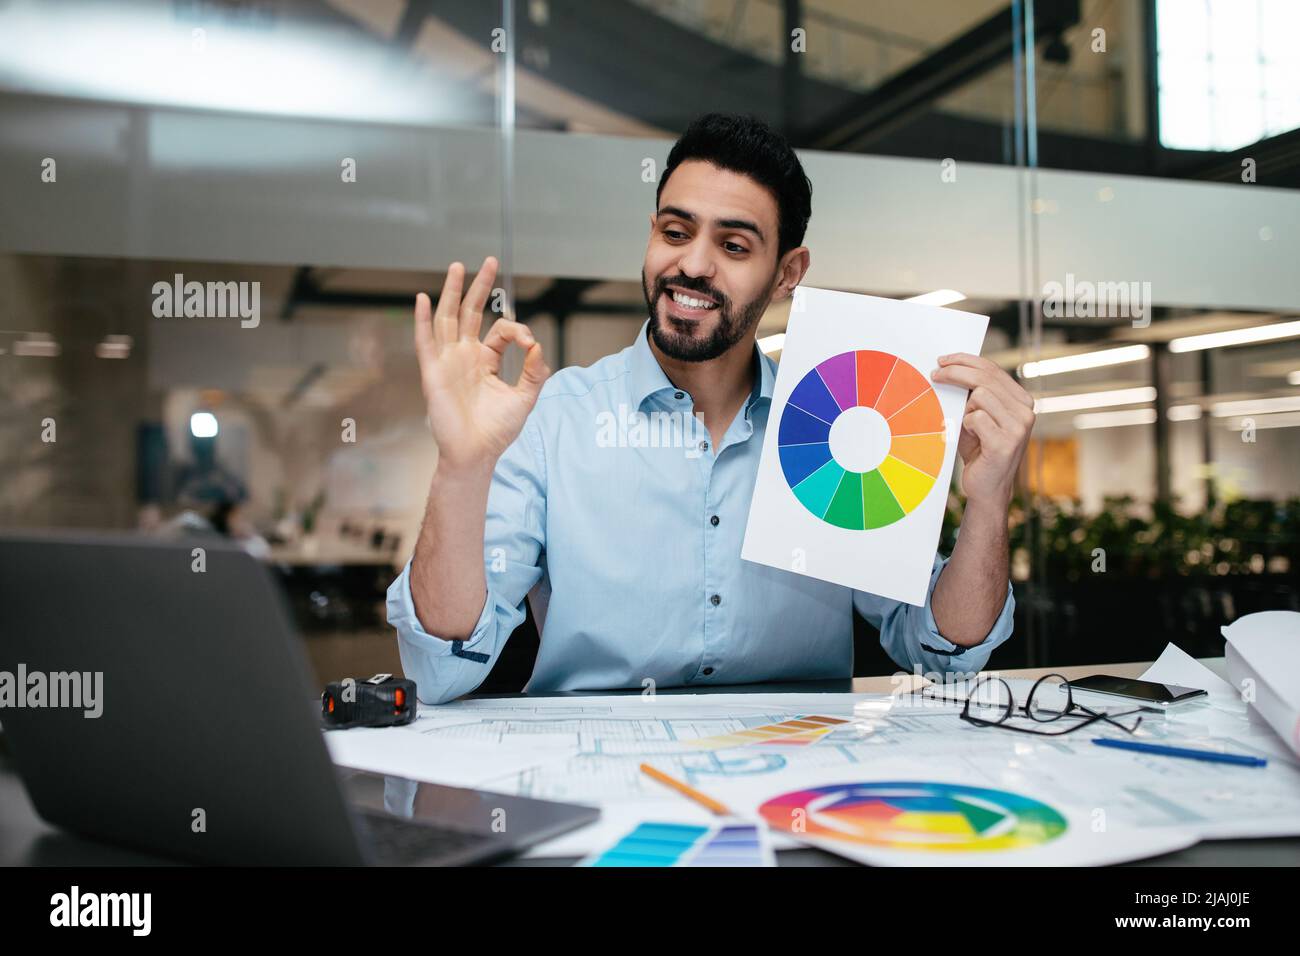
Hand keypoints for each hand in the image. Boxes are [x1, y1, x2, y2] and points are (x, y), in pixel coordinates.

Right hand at [415, 256, 549, 473]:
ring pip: (448, 319)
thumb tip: (537, 344)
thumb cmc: (497, 430)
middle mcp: (464, 357)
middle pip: (470, 313)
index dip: (517, 330)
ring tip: (457, 266)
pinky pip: (425, 342)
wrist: (475, 454)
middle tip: (489, 260)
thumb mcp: (526, 397)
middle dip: (480, 286)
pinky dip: (423, 320)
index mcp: (484, 361)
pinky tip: (423, 299)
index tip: (529, 343)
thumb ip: (535, 371)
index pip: (500, 332)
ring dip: (452, 292)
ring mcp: (447, 362)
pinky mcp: (433, 373)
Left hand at [930, 353, 1034, 508]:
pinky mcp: (1006, 442)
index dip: (966, 360)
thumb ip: (972, 395)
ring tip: (967, 427)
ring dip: (965, 409)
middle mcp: (1026, 411)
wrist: (987, 488)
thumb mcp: (976, 417)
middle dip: (955, 372)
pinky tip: (973, 439)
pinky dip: (966, 426)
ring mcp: (1019, 427)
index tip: (944, 360)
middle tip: (935, 373)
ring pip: (980, 395)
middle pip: (985, 377)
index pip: (993, 369)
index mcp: (1022, 401)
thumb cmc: (979, 451)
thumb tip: (949, 367)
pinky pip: (975, 417)